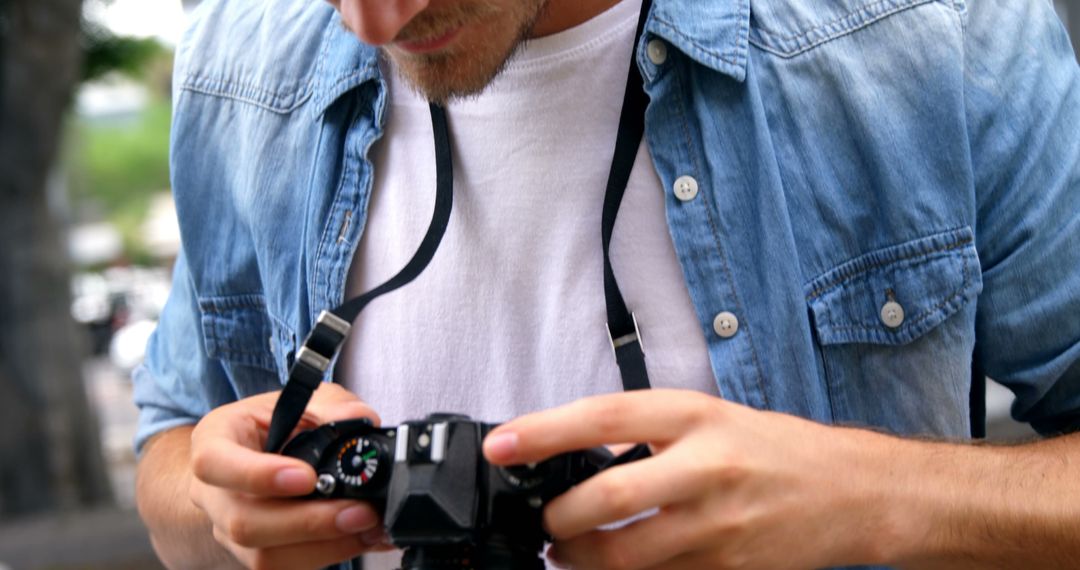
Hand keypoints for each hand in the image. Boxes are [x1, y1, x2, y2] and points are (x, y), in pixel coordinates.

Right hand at [189, 383, 392, 569]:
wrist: (250, 455)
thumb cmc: (272, 424)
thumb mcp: (300, 401)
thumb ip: (332, 406)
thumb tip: (361, 420)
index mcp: (214, 441)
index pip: (214, 462)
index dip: (258, 475)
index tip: (307, 477)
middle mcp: (213, 492)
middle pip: (243, 522)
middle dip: (307, 522)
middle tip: (358, 511)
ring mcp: (229, 530)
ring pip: (264, 556)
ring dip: (324, 546)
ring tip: (368, 526)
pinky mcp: (254, 554)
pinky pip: (286, 567)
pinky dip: (330, 554)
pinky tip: (362, 538)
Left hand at [483, 390, 904, 569]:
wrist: (852, 491)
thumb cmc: (773, 449)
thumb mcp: (709, 417)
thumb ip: (646, 435)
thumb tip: (576, 456)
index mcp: (693, 416)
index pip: (603, 418)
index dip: (544, 432)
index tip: (502, 446)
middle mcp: (704, 466)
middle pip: (607, 498)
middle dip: (559, 521)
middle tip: (544, 525)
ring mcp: (718, 524)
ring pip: (626, 556)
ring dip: (582, 561)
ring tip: (568, 554)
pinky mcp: (728, 568)